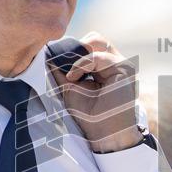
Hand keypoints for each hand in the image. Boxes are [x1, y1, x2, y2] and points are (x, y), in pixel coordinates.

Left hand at [50, 32, 141, 152]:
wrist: (104, 133)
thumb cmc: (89, 115)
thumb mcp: (69, 87)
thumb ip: (61, 70)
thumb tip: (47, 53)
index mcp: (104, 67)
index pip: (89, 44)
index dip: (72, 49)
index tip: (56, 60)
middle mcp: (114, 63)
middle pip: (94, 38)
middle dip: (77, 48)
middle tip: (66, 66)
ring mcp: (121, 63)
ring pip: (96, 41)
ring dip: (79, 56)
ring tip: (71, 75)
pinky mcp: (124, 68)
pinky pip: (98, 56)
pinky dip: (82, 64)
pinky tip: (74, 77)